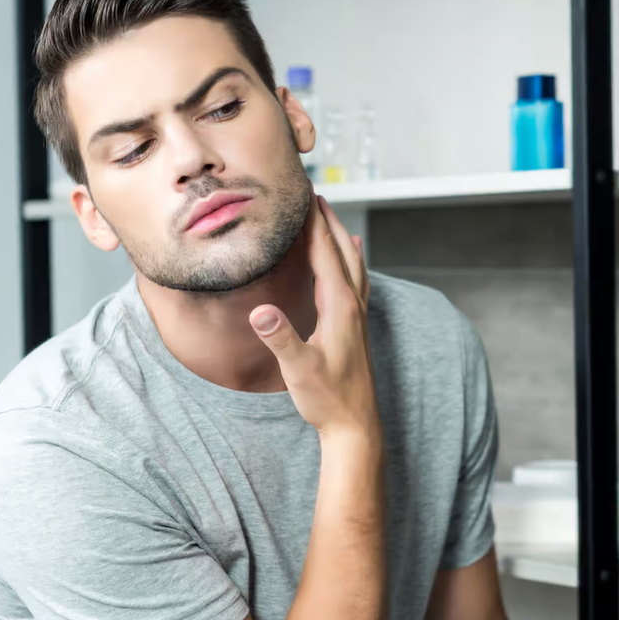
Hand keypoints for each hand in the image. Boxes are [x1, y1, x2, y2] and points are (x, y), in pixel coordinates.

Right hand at [249, 196, 377, 439]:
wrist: (355, 425)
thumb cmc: (327, 398)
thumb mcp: (298, 369)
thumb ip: (280, 339)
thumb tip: (260, 312)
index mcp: (340, 306)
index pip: (326, 254)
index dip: (315, 223)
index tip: (306, 195)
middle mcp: (353, 305)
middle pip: (342, 251)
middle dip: (328, 221)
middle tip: (315, 194)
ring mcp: (358, 316)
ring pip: (353, 263)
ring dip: (340, 236)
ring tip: (331, 215)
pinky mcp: (356, 327)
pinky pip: (358, 281)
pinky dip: (353, 260)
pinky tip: (354, 256)